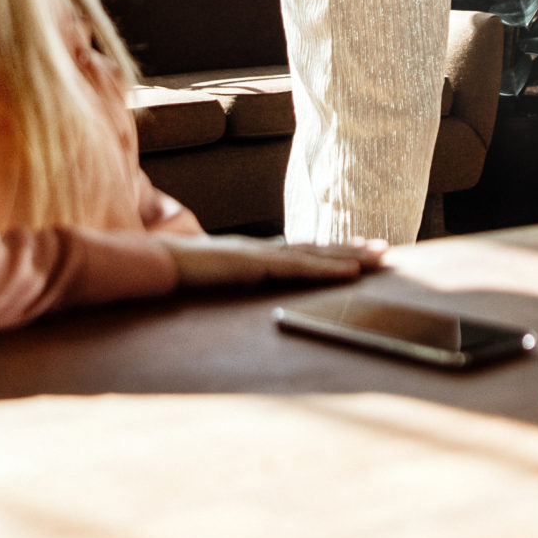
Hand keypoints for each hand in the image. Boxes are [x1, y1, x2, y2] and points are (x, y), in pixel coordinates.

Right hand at [165, 234, 386, 287]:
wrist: (151, 264)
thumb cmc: (175, 275)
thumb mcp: (210, 281)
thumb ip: (229, 282)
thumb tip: (236, 288)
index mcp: (253, 255)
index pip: (300, 252)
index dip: (331, 252)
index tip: (358, 251)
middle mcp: (262, 249)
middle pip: (316, 249)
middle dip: (353, 251)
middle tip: (386, 251)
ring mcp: (260, 255)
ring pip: (316, 256)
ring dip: (351, 257)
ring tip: (381, 257)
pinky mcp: (256, 265)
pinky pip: (300, 269)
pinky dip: (328, 270)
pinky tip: (352, 272)